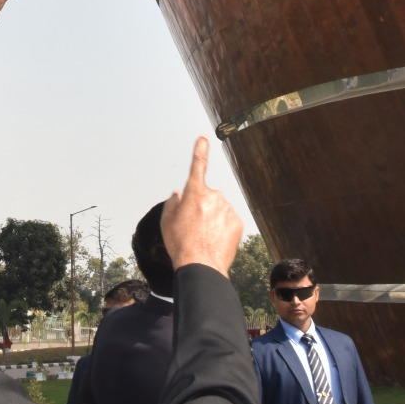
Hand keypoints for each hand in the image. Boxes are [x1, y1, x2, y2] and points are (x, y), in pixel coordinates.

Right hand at [159, 138, 241, 276]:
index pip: (198, 165)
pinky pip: (228, 221)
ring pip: (219, 210)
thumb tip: (178, 195)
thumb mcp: (167, 221)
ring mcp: (227, 209)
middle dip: (202, 207)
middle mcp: (213, 196)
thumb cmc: (181, 243)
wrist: (201, 265)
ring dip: (213, 219)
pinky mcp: (237, 222)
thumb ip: (172, 203)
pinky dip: (223, 229)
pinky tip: (214, 241)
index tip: (204, 139)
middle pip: (207, 197)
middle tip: (194, 227)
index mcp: (194, 192)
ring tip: (203, 238)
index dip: (200, 150)